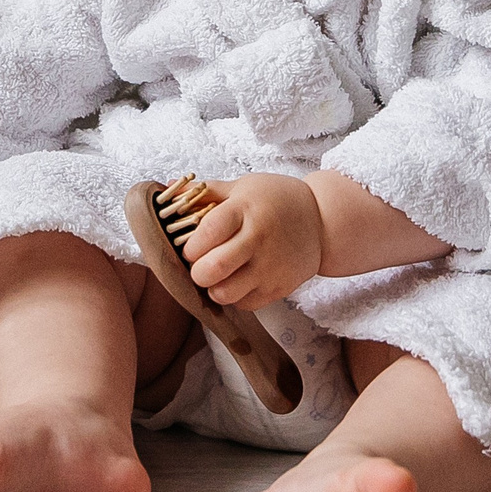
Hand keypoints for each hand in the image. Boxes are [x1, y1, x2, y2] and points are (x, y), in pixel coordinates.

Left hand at [180, 172, 323, 310]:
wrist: (323, 220)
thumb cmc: (276, 200)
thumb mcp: (243, 187)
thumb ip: (206, 194)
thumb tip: (167, 193)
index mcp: (246, 209)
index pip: (208, 231)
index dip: (190, 244)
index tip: (189, 247)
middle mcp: (259, 239)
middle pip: (213, 268)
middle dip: (197, 271)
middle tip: (199, 264)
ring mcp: (271, 267)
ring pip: (226, 293)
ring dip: (213, 288)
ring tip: (216, 276)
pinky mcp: (280, 288)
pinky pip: (244, 304)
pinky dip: (234, 297)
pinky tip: (237, 280)